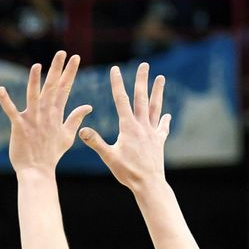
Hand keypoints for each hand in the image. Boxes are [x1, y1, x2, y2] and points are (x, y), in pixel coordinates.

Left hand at [0, 51, 91, 174]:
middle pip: (52, 88)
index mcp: (56, 114)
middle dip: (57, 70)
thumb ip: (76, 118)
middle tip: (62, 53)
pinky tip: (0, 90)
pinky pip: (11, 112)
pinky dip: (5, 101)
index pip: (65, 89)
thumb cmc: (51, 154)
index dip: (69, 73)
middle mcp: (45, 114)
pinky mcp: (19, 127)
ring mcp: (32, 120)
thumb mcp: (67, 135)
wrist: (38, 171)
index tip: (75, 58)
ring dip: (34, 81)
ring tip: (37, 66)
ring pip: (34, 96)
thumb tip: (88, 106)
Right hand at [79, 62, 169, 191]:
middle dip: (141, 80)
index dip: (117, 83)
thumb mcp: (108, 157)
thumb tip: (82, 130)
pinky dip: (164, 120)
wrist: (149, 183)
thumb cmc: (127, 172)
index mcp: (128, 127)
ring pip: (155, 108)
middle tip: (143, 65)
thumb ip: (95, 142)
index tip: (115, 69)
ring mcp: (152, 133)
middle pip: (142, 98)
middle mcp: (142, 126)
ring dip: (157, 92)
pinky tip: (167, 115)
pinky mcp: (159, 141)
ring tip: (160, 78)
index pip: (121, 100)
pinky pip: (162, 128)